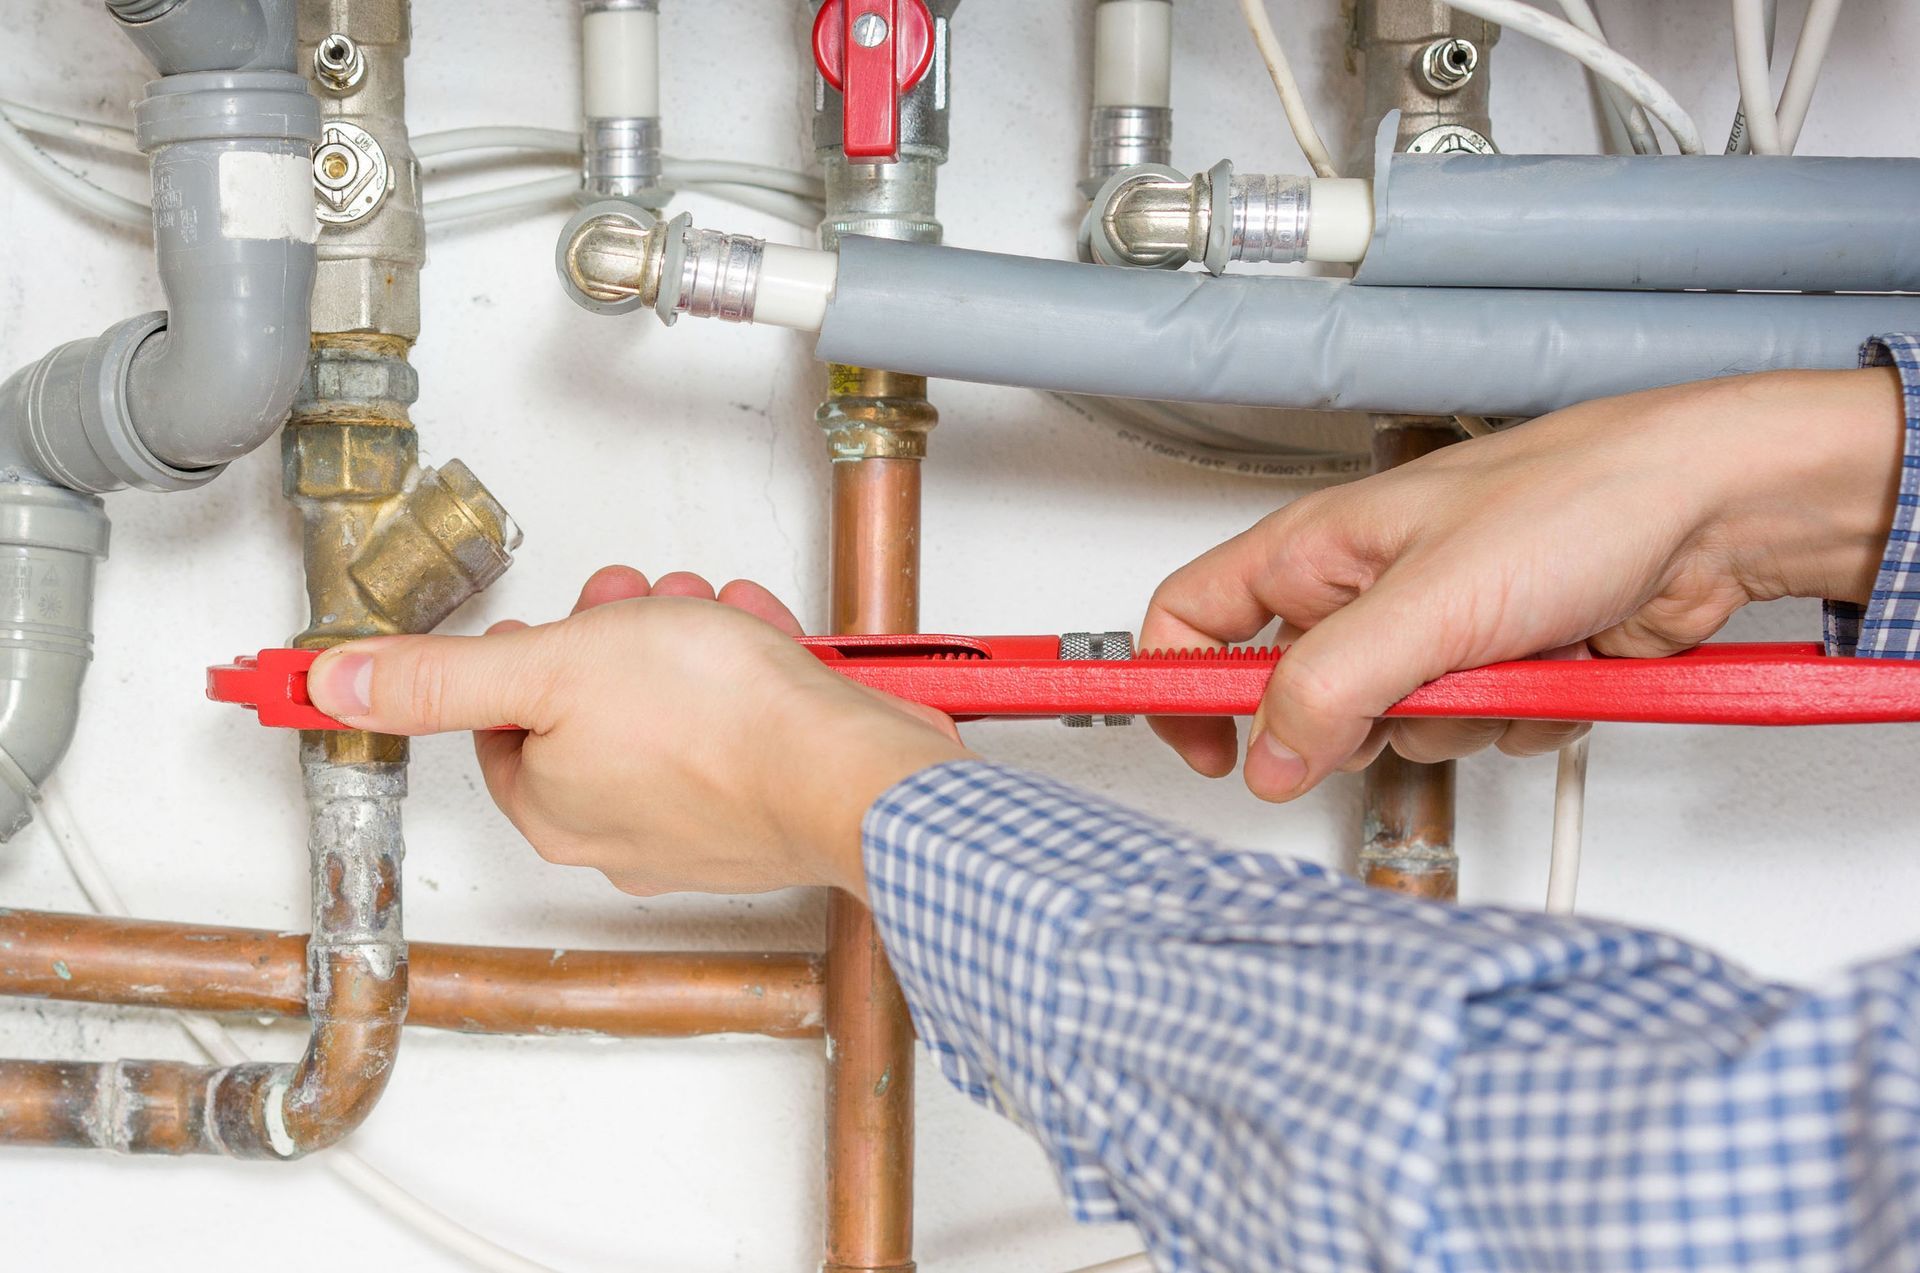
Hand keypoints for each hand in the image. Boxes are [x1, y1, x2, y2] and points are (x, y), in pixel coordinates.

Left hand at [304, 568, 970, 899]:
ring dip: (688, 644)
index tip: (568, 620)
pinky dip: (750, 675)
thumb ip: (439, 677)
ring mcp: (699, 828)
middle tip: (646, 605)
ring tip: (716, 616)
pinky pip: (739, 729)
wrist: (852, 771)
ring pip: (670, 711)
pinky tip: (765, 644)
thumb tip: (333, 686)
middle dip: (620, 639)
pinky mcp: (766, 812)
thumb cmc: (722, 727)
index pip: (504, 721)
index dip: (536, 653)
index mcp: (550, 808)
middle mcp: (618, 834)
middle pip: (591, 710)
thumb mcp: (553, 667)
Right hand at [1142, 368, 1905, 800]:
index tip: (1201, 752)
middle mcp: (1365, 590)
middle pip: (1302, 702)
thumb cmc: (1582, 496)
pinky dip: (1519, 721)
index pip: (1192, 620)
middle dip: (1362, 719)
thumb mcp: (1430, 601)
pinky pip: (1476, 735)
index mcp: (1316, 550)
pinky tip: (1554, 667)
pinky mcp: (1501, 667)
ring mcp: (1436, 633)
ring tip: (1508, 659)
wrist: (1716, 507)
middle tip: (1412, 689)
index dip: (1177, 688)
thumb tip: (1268, 759)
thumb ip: (1330, 685)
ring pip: (1397, 732)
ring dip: (1459, 720)